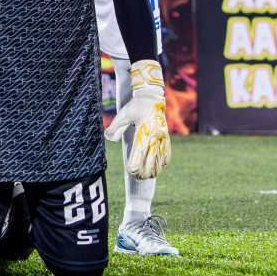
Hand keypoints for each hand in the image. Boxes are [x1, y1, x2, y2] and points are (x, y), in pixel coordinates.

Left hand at [104, 59, 169, 178]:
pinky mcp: (166, 136)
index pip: (139, 151)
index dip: (135, 163)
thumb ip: (115, 126)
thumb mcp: (123, 113)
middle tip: (137, 178)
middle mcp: (155, 135)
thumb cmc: (135, 105)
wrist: (152, 97)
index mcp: (144, 131)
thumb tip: (109, 139)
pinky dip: (164, 159)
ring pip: (160, 157)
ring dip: (155, 168)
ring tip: (148, 176)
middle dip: (145, 170)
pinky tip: (161, 166)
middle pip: (151, 158)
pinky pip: (167, 151)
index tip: (131, 171)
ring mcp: (162, 136)